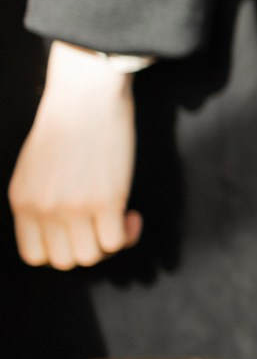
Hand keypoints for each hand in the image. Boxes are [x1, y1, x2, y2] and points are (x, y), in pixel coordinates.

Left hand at [8, 42, 141, 269]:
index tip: (79, 233)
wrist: (85, 97)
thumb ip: (40, 198)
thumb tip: (60, 224)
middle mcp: (43, 209)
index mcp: (22, 201)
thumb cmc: (66, 123)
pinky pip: (115, 240)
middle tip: (103, 228)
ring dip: (110, 245)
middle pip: (65, 260)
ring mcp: (73, 206)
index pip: (34, 255)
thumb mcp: (34, 168)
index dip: (61, 251)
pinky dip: (128, 234)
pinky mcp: (105, 200)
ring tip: (120, 220)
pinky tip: (132, 215)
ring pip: (91, 256)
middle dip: (88, 249)